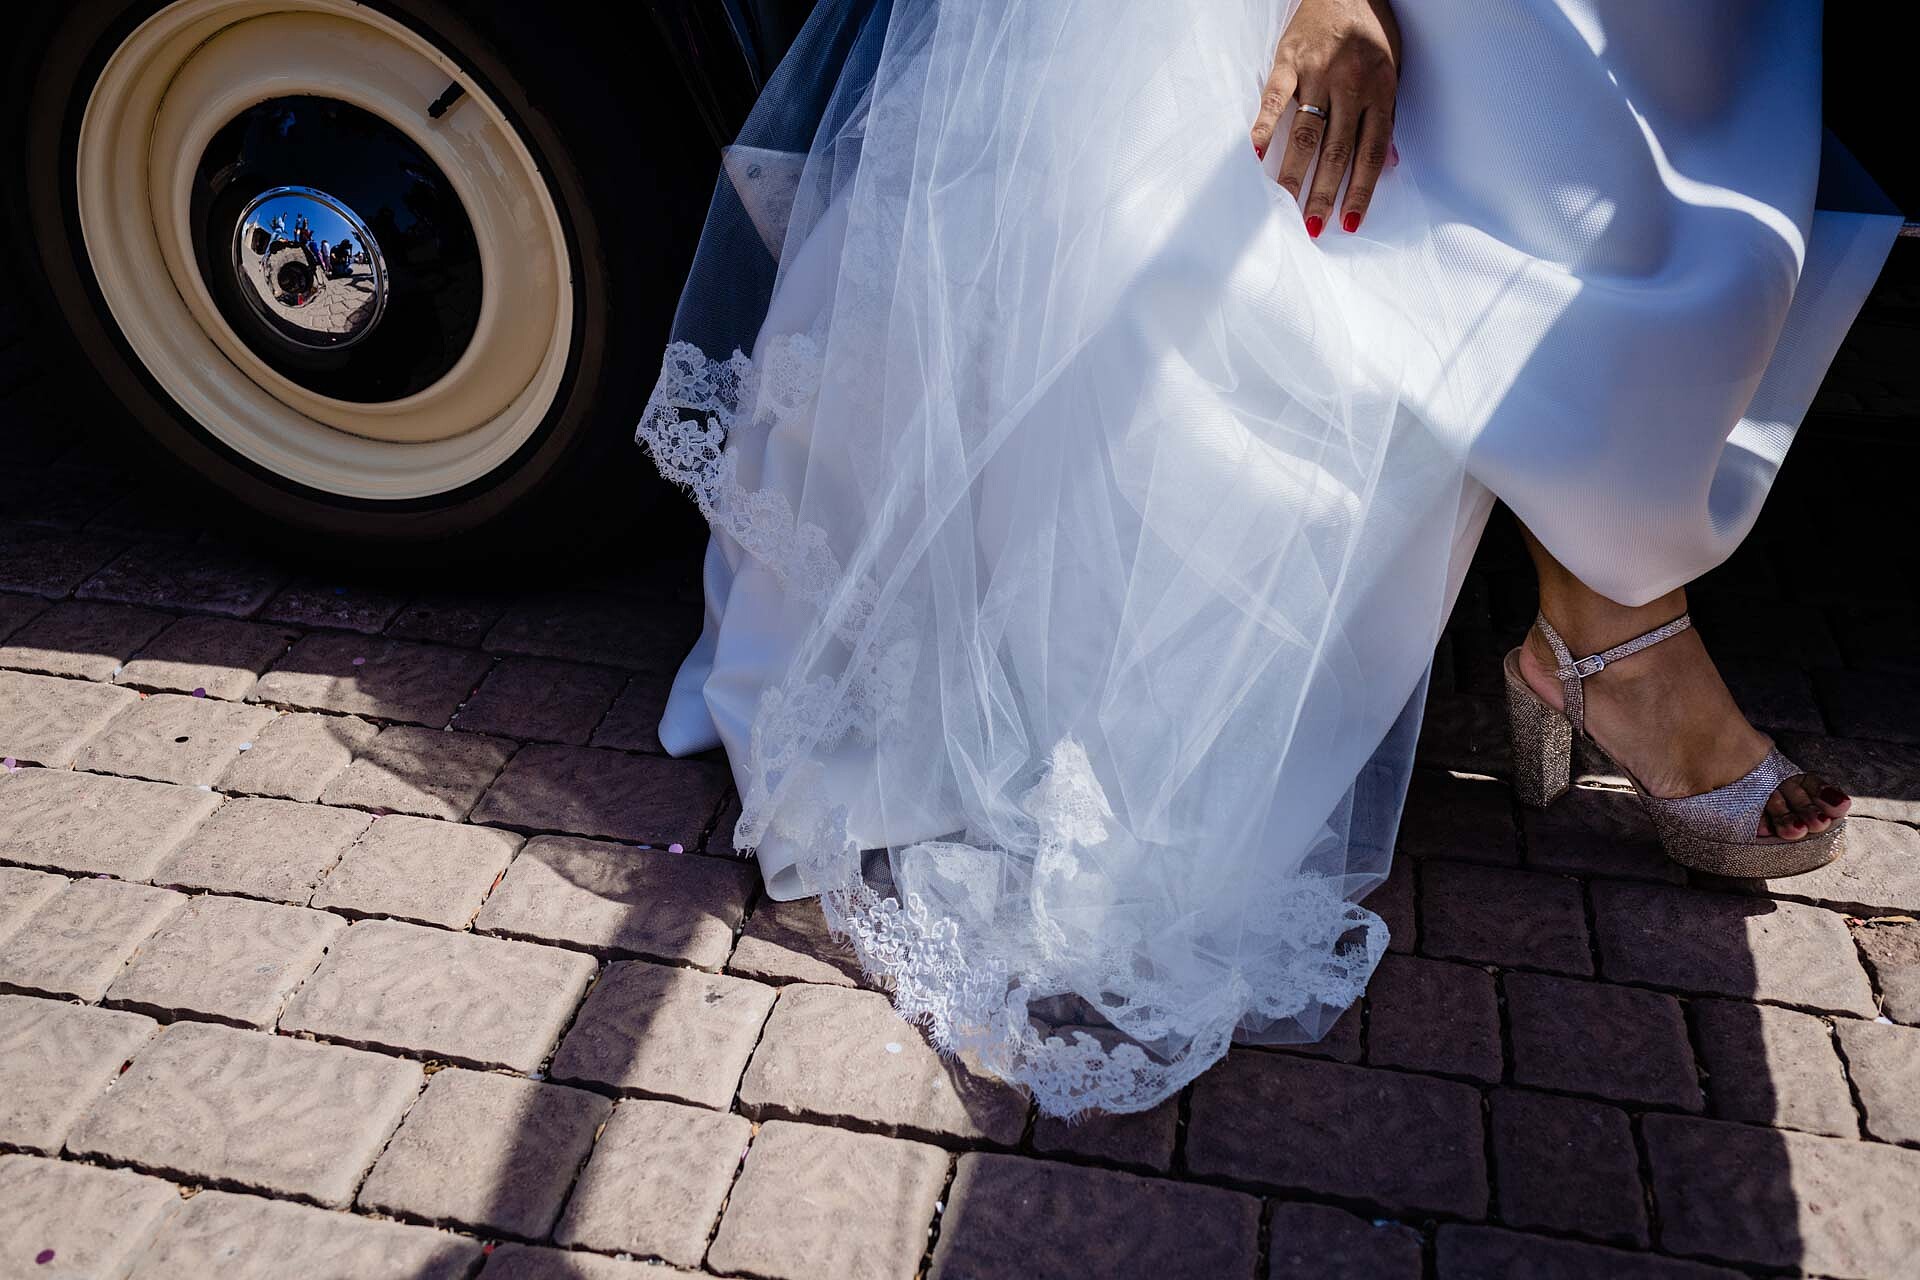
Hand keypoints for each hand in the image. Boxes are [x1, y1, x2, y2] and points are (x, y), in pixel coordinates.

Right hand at [1250, 0, 1399, 236]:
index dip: (1360, 190)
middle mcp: (1351, 84)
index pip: (1371, 152)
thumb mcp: (1393, 69)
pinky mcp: (1289, 60)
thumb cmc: (1371, 28)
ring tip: (1283, 203)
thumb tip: (1389, 163)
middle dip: (1324, 192)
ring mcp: (1318, 72)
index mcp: (1380, 89)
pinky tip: (1254, 154)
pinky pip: (1274, 98)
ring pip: (1306, 132)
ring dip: (1293, 172)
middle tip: (1310, 226)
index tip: (1348, 222)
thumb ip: (1387, 116)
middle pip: (1337, 150)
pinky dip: (1264, 126)